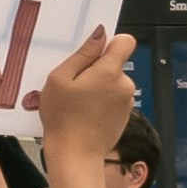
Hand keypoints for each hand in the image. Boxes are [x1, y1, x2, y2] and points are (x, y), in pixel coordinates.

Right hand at [31, 23, 136, 173]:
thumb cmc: (62, 116)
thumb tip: (100, 34)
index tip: (92, 52)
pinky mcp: (124, 114)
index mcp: (109, 71)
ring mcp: (126, 100)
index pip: (125, 42)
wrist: (75, 153)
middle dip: (95, 69)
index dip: (110, 43)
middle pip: (114, 64)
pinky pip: (113, 97)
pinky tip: (85, 112)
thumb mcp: (60, 79)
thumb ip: (82, 55)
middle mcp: (124, 83)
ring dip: (97, 86)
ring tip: (77, 101)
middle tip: (73, 84)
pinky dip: (101, 101)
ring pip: (112, 81)